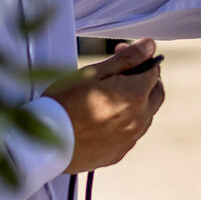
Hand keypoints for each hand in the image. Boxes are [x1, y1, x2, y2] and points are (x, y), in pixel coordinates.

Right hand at [48, 38, 166, 173]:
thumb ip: (126, 59)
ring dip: (138, 102)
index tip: (124, 53)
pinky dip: (125, 123)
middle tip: (125, 73)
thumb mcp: (94, 73)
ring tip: (112, 95)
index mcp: (135, 96)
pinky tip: (105, 118)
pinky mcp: (118, 153)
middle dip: (146, 80)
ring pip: (146, 116)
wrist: (43, 144)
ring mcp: (129, 139)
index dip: (140, 59)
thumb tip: (149, 46)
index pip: (153, 71)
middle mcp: (139, 119)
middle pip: (156, 94)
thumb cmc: (64, 104)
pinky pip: (130, 135)